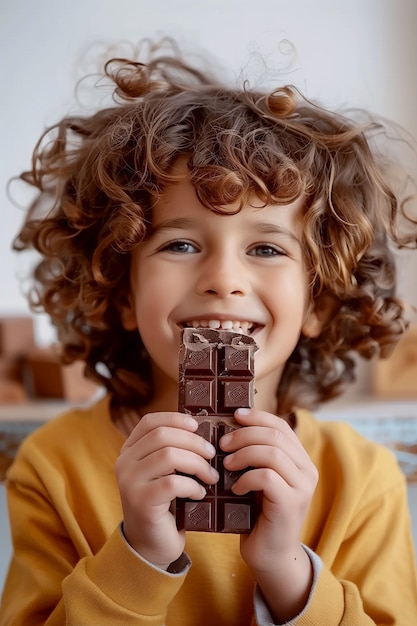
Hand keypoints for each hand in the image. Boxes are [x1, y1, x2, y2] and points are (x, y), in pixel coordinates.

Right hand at [115, 412, 217, 568]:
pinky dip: (193, 485)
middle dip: (193, 442)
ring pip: (168, 456)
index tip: (197, 425)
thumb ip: (172, 450)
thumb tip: (203, 429)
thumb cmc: (165, 505)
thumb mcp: (164, 472)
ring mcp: (129, 482)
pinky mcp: (141, 502)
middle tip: (212, 454)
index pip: (149, 422)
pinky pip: (173, 483)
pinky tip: (199, 493)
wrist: (151, 546)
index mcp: (129, 451)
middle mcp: (124, 463)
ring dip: (197, 464)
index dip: (175, 419)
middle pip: (162, 435)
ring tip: (210, 476)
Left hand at [220, 408, 317, 620]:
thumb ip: (256, 455)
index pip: (281, 425)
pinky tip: (235, 488)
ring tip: (226, 465)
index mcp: (301, 460)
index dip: (257, 416)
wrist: (271, 556)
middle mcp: (307, 470)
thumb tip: (231, 426)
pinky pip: (267, 477)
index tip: (234, 415)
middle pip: (275, 435)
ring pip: (272, 453)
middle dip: (244, 434)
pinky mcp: (291, 503)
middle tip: (223, 444)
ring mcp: (302, 487)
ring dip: (243, 454)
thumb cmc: (259, 514)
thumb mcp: (259, 478)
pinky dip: (246, 478)